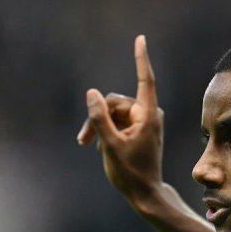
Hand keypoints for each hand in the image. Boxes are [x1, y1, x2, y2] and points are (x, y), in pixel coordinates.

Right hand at [77, 35, 164, 201]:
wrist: (144, 193)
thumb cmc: (130, 172)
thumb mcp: (110, 145)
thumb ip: (99, 118)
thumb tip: (92, 92)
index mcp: (148, 115)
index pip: (145, 80)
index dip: (140, 59)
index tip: (140, 39)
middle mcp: (148, 114)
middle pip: (115, 102)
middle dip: (97, 117)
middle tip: (82, 140)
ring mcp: (143, 121)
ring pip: (113, 112)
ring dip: (99, 127)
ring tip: (90, 146)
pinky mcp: (137, 129)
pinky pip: (117, 121)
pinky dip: (106, 132)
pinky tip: (101, 148)